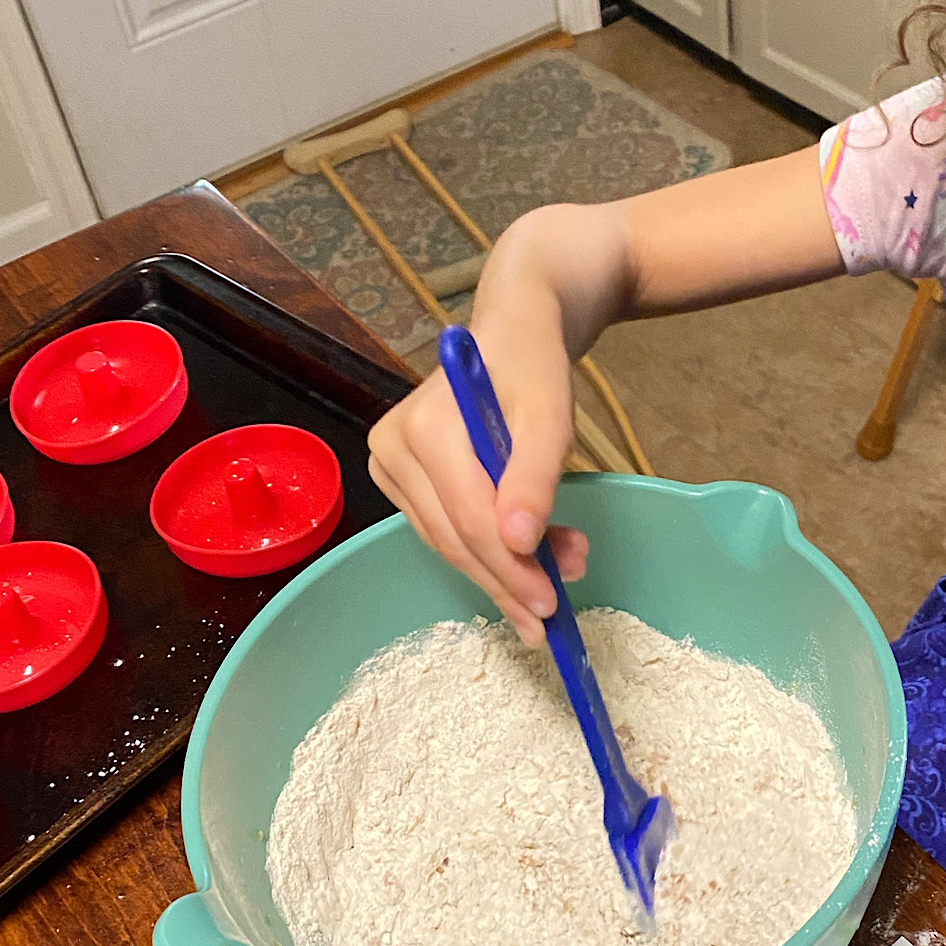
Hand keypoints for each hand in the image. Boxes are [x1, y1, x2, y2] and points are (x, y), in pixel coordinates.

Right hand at [367, 322, 586, 648]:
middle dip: (508, 580)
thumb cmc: (533, 367)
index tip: (550, 605)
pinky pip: (443, 529)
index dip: (511, 569)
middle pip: (454, 538)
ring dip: (501, 570)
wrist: (514, 331)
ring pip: (447, 540)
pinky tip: (526, 559)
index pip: (469, 520)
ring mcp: (390, 464)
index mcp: (425, 430)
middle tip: (552, 614)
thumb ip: (535, 476)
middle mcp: (393, 448)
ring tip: (555, 579)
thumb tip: (519, 541)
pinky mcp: (400, 477)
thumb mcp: (549, 416)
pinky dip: (486, 550)